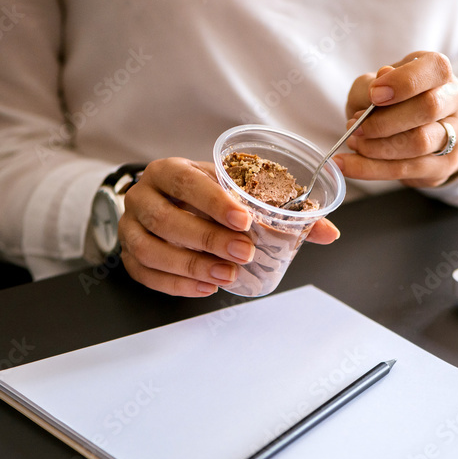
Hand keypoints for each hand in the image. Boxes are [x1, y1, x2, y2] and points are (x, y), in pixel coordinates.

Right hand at [118, 157, 339, 295]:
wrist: (166, 202)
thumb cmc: (206, 196)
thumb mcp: (236, 192)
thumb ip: (281, 210)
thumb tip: (328, 232)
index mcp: (169, 171)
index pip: (187, 182)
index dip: (214, 202)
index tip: (244, 221)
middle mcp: (143, 196)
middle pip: (167, 219)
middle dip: (208, 239)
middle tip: (244, 253)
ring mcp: (130, 227)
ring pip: (151, 249)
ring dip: (191, 266)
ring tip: (227, 276)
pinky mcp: (128, 256)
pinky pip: (145, 274)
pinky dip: (175, 285)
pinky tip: (206, 287)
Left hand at [336, 51, 457, 187]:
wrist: (419, 131)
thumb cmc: (395, 101)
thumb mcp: (376, 85)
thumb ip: (371, 84)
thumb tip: (375, 87)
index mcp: (440, 72)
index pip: (434, 69)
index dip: (402, 82)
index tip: (374, 95)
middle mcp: (456, 100)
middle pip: (429, 108)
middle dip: (385, 121)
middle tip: (355, 127)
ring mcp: (457, 135)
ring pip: (419, 142)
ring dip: (378, 147)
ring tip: (354, 143)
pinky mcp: (445, 165)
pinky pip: (407, 169)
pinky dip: (371, 169)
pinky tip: (349, 165)